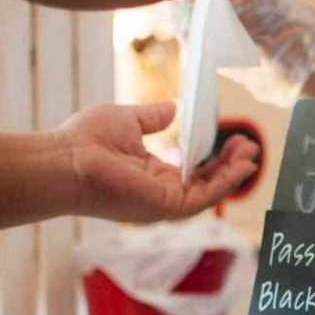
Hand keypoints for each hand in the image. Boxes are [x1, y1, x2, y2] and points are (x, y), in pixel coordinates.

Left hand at [54, 103, 258, 222]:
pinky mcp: (166, 206)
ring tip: (250, 152)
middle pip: (207, 182)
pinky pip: (204, 197)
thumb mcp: (127, 120)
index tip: (232, 138)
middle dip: (230, 165)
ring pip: (210, 192)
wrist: (63, 160)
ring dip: (233, 173)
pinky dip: (225, 183)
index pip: (192, 170)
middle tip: (248, 145)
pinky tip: (240, 165)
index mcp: (152, 175)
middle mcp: (160, 192)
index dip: (215, 156)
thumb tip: (173, 108)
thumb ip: (152, 118)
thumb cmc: (84, 141)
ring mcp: (164, 202)